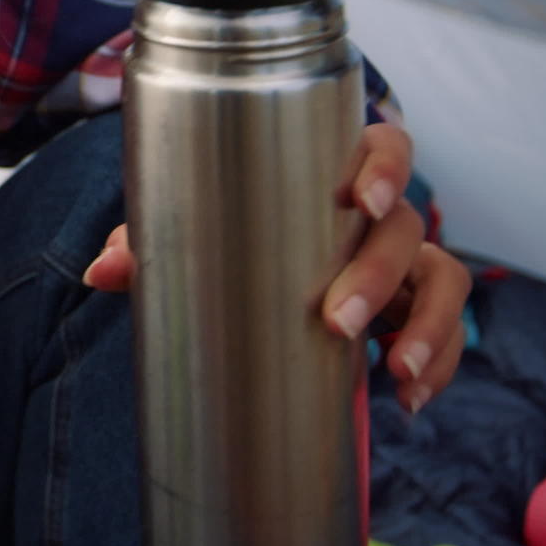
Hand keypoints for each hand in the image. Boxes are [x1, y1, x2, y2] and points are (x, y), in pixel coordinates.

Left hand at [80, 123, 470, 413]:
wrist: (256, 280)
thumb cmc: (233, 236)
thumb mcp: (194, 235)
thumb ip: (151, 245)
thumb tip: (100, 272)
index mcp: (337, 175)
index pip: (385, 147)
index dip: (384, 166)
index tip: (362, 199)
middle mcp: (381, 217)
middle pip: (406, 229)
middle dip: (379, 275)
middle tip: (338, 321)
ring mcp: (407, 264)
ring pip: (444, 282)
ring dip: (430, 327)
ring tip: (395, 371)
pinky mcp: (416, 312)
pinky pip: (445, 334)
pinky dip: (436, 365)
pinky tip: (409, 398)